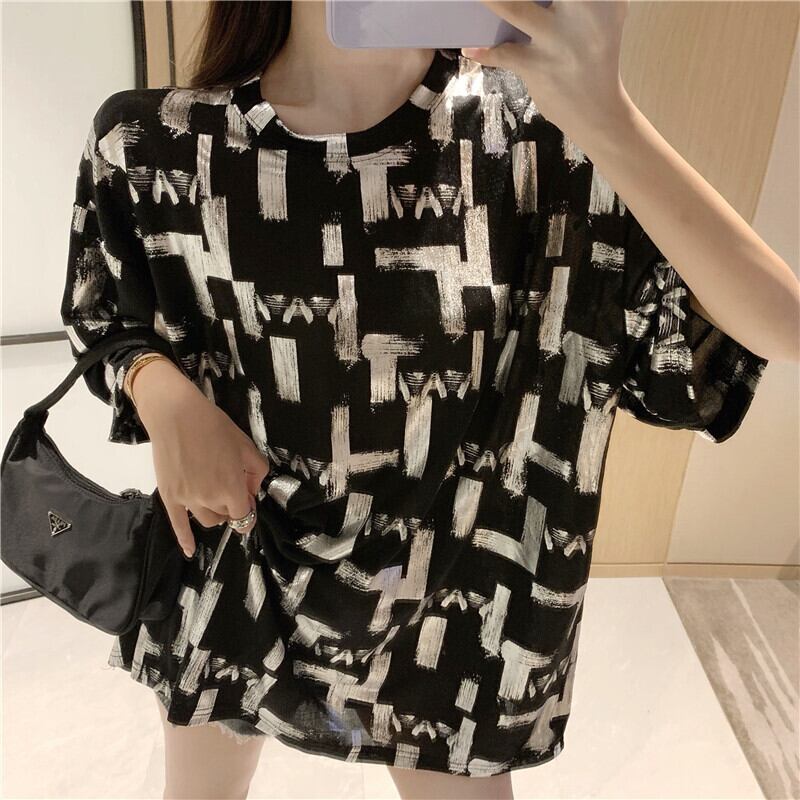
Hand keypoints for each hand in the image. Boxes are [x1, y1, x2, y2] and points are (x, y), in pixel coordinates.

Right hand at [133, 361, 271, 557]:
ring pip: (206, 521)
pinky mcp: (169, 497)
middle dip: (231, 507)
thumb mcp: (247, 446)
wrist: (176, 415)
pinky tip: (190, 551)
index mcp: (231, 489)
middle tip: (230, 489)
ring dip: (214, 514)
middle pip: (226, 517)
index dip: (248, 509)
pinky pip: (178, 525)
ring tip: (214, 497)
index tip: (247, 500)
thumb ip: (256, 473)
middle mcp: (209, 499)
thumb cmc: (215, 427)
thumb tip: (251, 492)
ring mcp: (187, 500)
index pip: (244, 515)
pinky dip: (185, 540)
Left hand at [461, 0, 629, 134]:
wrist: (599, 113)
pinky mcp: (542, 68)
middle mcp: (586, 9)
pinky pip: (504, 55)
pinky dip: (483, 52)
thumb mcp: (604, 12)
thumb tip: (534, 0)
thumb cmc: (593, 55)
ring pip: (515, 6)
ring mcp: (561, 40)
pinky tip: (469, 48)